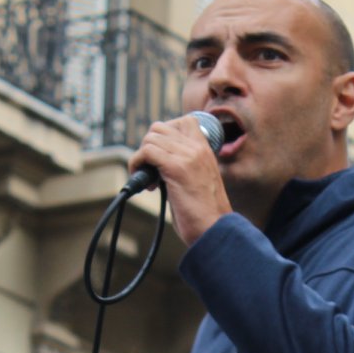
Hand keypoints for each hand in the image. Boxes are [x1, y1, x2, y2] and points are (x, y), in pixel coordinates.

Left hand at [129, 116, 231, 244]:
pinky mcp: (176, 168)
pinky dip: (138, 165)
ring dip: (142, 158)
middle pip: (160, 127)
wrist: (215, 230)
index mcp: (206, 150)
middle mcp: (198, 148)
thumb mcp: (198, 181)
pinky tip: (148, 185)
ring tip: (150, 180)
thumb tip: (156, 162)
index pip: (183, 121)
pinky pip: (146, 151)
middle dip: (149, 147)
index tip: (161, 158)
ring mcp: (188, 156)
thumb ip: (183, 165)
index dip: (165, 135)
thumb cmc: (205, 214)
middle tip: (152, 171)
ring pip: (151, 137)